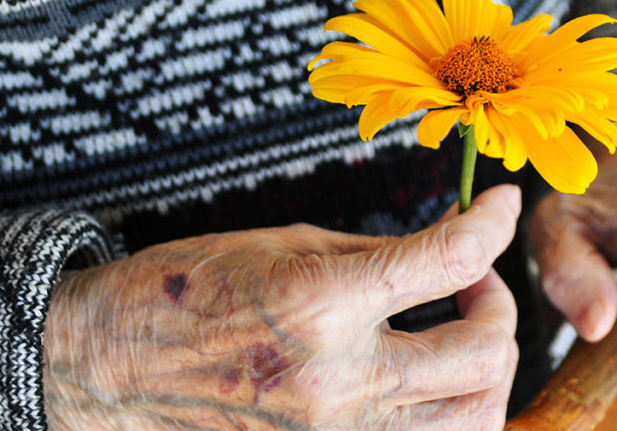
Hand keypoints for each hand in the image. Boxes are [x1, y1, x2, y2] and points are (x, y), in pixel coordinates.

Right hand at [44, 185, 521, 430]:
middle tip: (475, 282)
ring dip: (489, 368)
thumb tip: (456, 240)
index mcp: (320, 304)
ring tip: (463, 335)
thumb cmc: (190, 292)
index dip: (493, 225)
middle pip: (484, 353)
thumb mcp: (290, 245)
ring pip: (475, 417)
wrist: (113, 367)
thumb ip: (385, 252)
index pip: (449, 261)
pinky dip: (452, 412)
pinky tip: (436, 382)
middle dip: (500, 305)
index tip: (503, 207)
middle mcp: (337, 381)